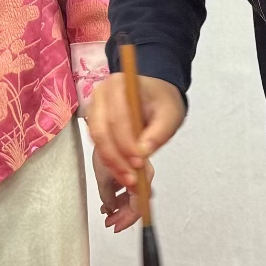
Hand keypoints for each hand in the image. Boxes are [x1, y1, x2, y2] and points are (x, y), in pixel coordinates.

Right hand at [84, 71, 185, 222]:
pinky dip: (111, 163)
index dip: (126, 143)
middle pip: (101, 132)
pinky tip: (124, 173)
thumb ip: (159, 132)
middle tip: (132, 178)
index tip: (139, 161)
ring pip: (98, 143)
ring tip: (130, 179)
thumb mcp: (170, 114)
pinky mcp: (95, 126)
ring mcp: (94, 111)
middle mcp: (100, 96)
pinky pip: (99, 147)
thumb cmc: (163, 102)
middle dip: (116, 158)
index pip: (117, 117)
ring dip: (113, 164)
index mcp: (119, 85)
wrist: (157, 97)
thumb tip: (143, 152)